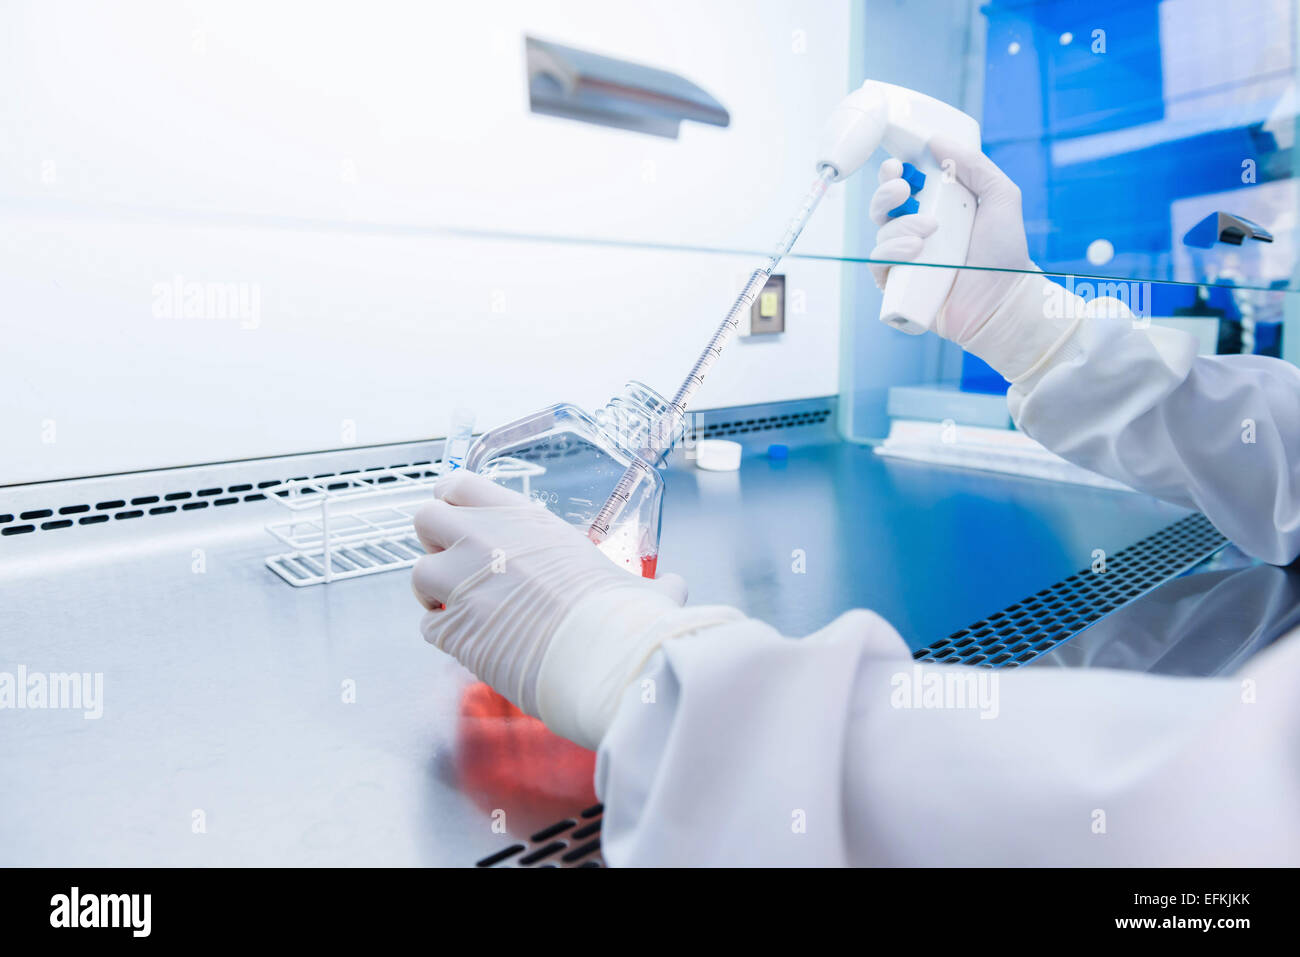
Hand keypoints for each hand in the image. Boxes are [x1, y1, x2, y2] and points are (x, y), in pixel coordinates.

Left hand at [412, 470, 687, 747]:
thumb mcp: (641, 585)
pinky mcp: (452, 627)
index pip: (459, 484)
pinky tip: (475, 648)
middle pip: (423, 518)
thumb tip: (678, 589)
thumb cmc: (625, 618)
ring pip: (416, 574)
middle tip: (460, 568)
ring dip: (434, 595)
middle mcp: (486, 540)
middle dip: (435, 543)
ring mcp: (464, 581)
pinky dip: (445, 638)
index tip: (463, 521)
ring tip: (464, 613)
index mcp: (526, 520)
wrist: (606, 658)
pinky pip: (428, 627)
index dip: (453, 503)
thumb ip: (653, 584)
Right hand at [868, 135, 1033, 344]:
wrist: (1004, 299)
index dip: (892, 173)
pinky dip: (889, 253)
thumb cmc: (1004, 252)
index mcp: (934, 208)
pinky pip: (876, 264)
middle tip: (903, 190)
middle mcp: (915, 232)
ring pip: (881, 233)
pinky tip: (914, 251)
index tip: (897, 164)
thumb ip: (975, 164)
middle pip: (882, 207)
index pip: (902, 185)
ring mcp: (905, 260)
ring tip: (929, 231)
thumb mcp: (1000, 196)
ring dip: (900, 225)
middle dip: (886, 194)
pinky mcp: (897, 286)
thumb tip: (937, 140)